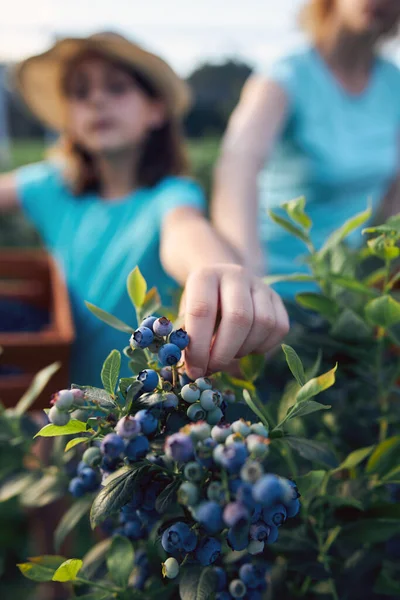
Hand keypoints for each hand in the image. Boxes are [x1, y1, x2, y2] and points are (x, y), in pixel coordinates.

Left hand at [180, 264, 288, 379]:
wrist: (221, 282)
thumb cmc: (200, 307)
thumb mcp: (186, 318)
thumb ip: (190, 342)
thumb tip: (198, 371)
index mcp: (205, 277)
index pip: (202, 311)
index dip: (198, 347)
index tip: (195, 370)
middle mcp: (235, 275)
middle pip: (239, 317)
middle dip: (224, 352)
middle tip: (214, 368)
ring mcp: (260, 285)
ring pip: (264, 323)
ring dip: (245, 349)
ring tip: (230, 353)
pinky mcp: (277, 298)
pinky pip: (280, 327)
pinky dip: (264, 347)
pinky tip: (247, 347)